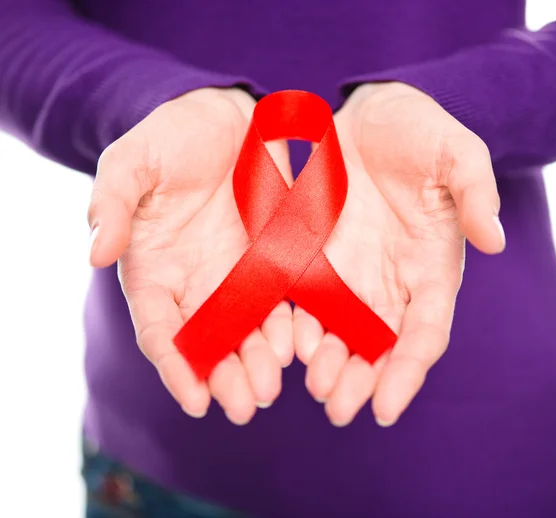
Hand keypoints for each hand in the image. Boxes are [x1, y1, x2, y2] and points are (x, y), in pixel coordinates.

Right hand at [88, 87, 293, 423]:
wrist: (227, 117)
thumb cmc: (173, 137)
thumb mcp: (133, 160)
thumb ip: (113, 202)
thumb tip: (96, 252)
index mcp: (156, 271)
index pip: (162, 331)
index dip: (176, 368)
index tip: (195, 402)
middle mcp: (198, 283)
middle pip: (210, 344)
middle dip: (226, 378)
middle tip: (246, 406)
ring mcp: (241, 275)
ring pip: (250, 332)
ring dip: (260, 364)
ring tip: (274, 387)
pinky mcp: (278, 261)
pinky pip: (286, 302)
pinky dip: (292, 329)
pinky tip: (301, 346)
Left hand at [293, 82, 504, 425]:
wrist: (367, 116)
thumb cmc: (418, 132)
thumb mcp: (455, 152)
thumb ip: (475, 192)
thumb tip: (495, 241)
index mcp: (429, 267)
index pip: (424, 331)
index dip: (408, 370)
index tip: (387, 405)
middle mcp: (389, 282)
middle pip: (378, 346)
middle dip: (361, 381)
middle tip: (338, 409)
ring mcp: (349, 274)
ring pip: (339, 334)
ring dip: (327, 366)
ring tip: (313, 388)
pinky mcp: (312, 259)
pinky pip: (303, 303)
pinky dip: (296, 330)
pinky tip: (285, 347)